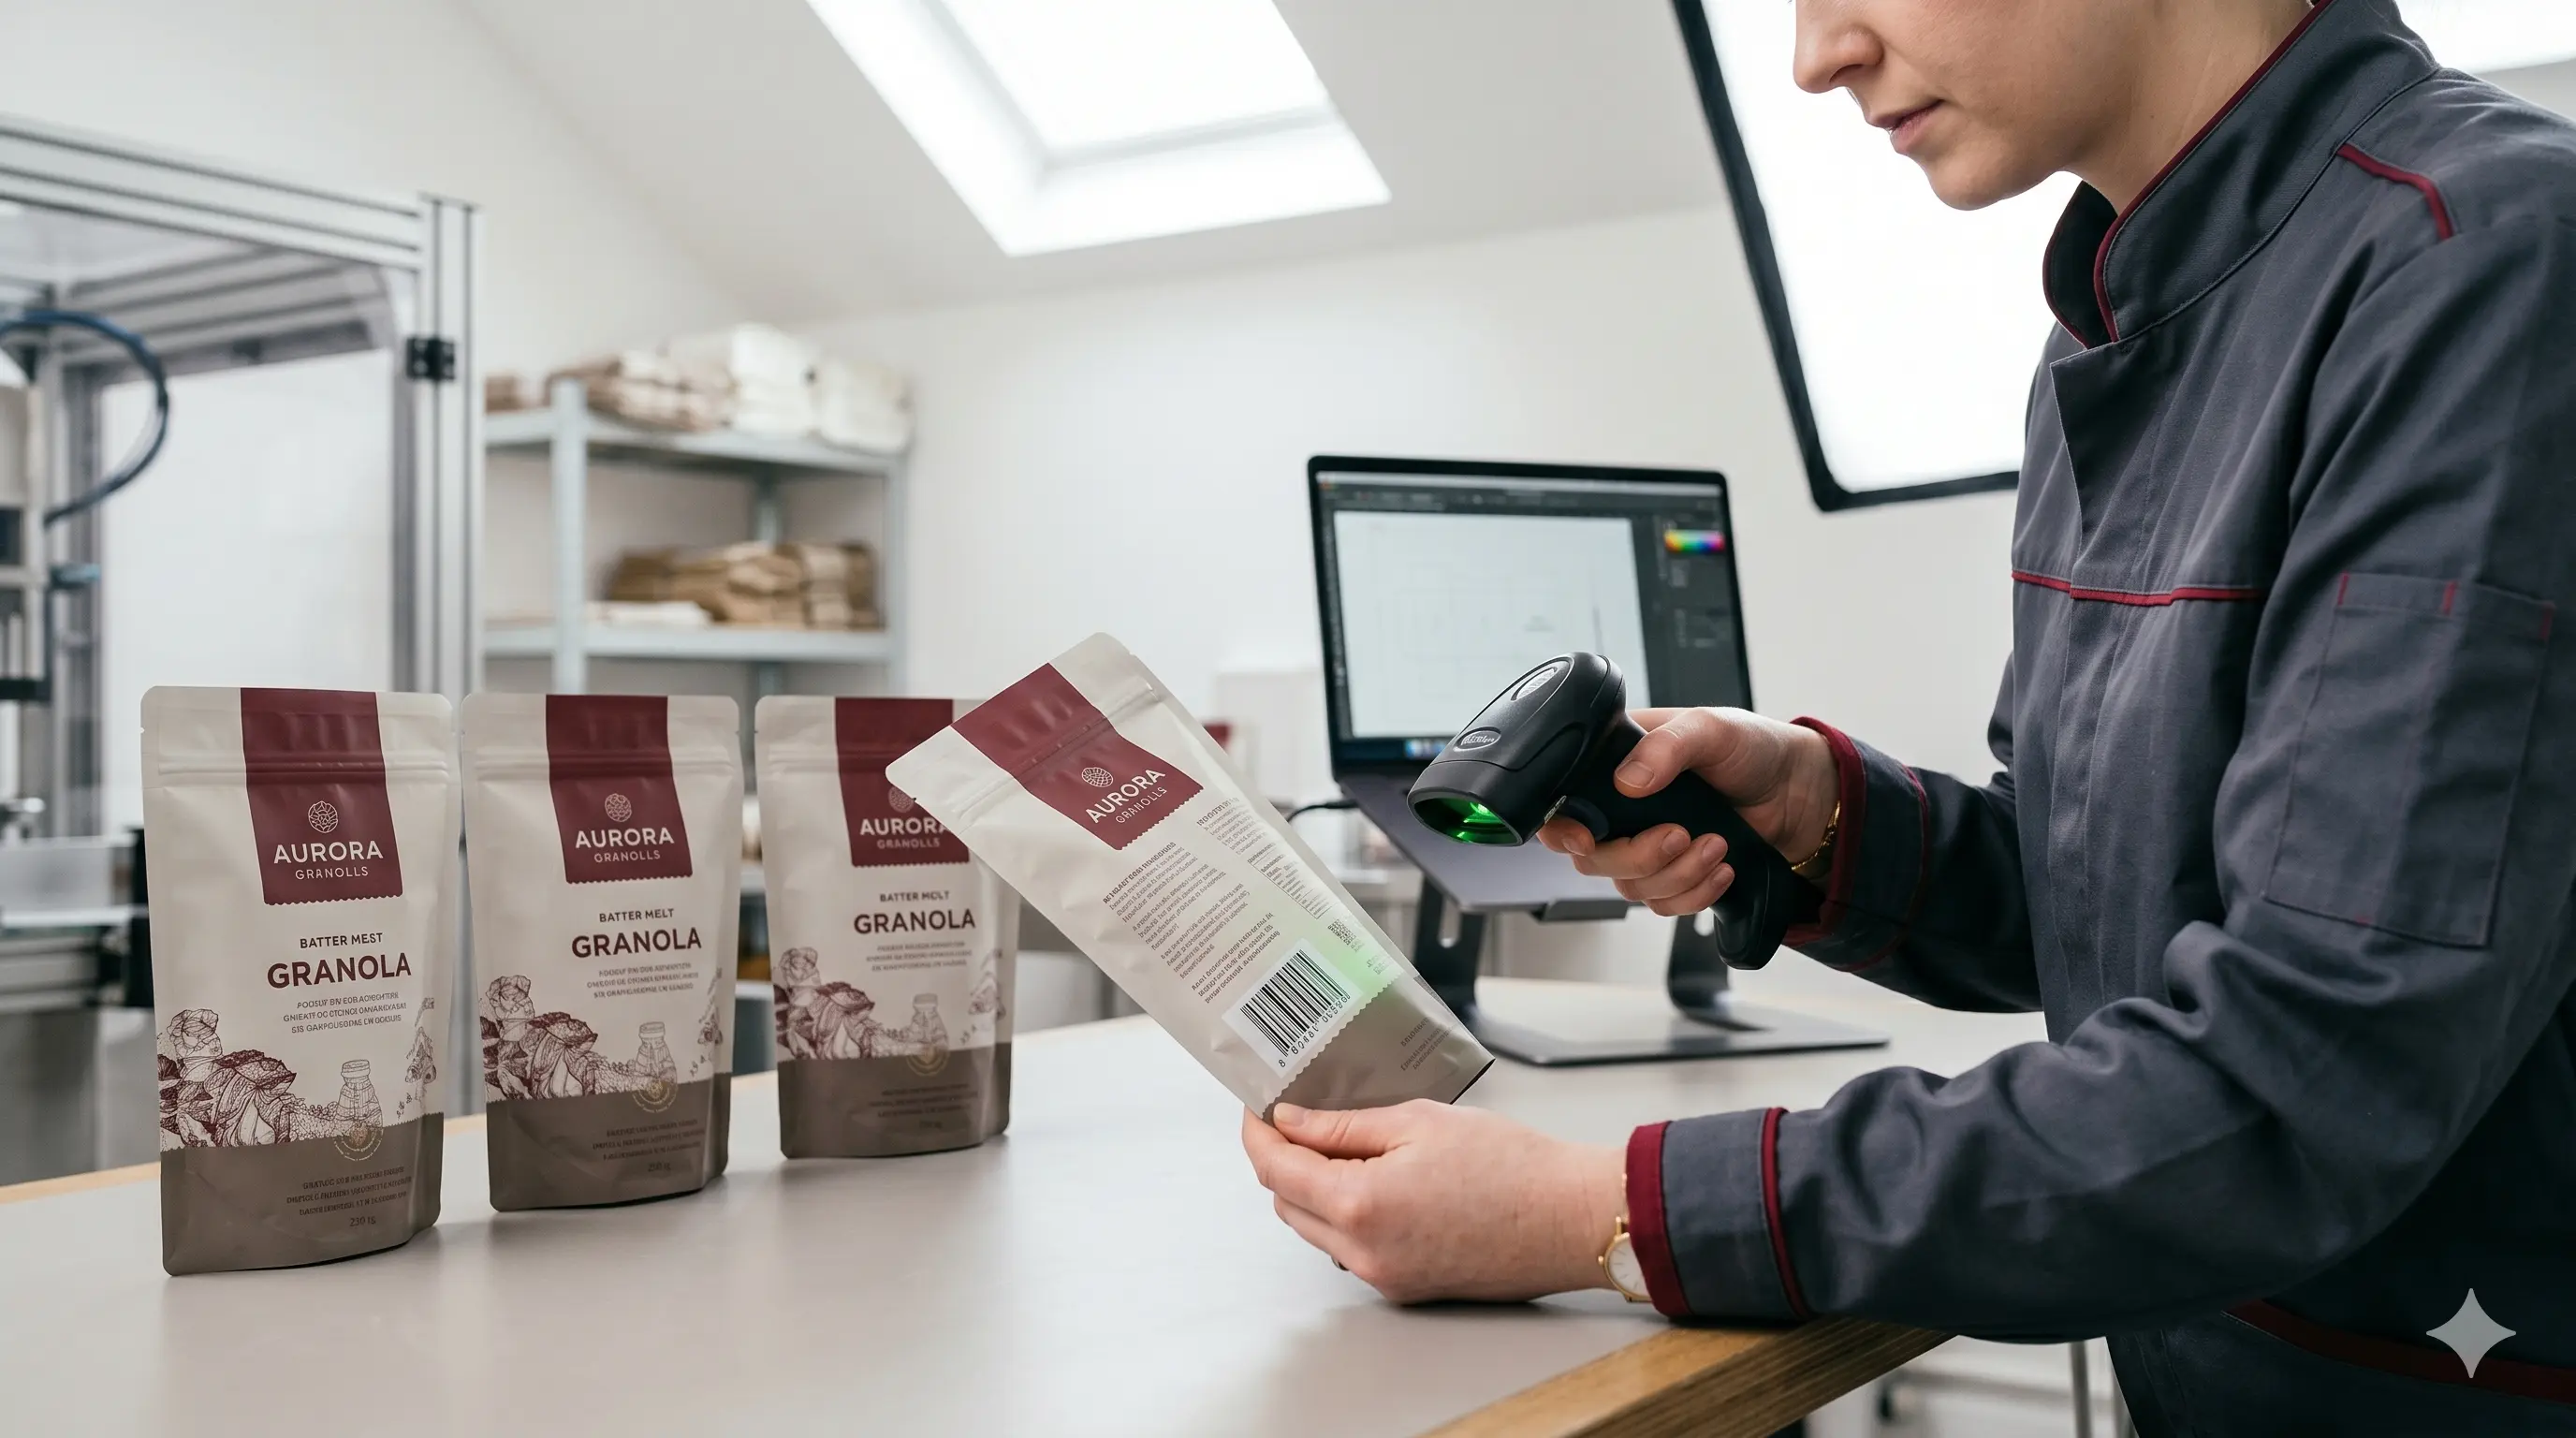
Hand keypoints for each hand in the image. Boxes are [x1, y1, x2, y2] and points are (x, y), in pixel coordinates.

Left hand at [1241, 1100, 1624, 1303]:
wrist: (1570, 1219)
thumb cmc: (1512, 1167)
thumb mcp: (1419, 1122)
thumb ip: (1344, 1125)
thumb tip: (1293, 1122)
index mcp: (1359, 1204)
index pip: (1275, 1169)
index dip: (1258, 1132)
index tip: (1259, 1107)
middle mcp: (1363, 1251)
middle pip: (1287, 1202)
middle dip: (1284, 1158)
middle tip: (1300, 1117)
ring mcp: (1383, 1276)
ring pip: (1316, 1229)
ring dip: (1314, 1189)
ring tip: (1344, 1145)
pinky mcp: (1405, 1287)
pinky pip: (1351, 1249)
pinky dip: (1347, 1214)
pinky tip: (1377, 1180)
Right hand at [1536, 708, 1836, 915]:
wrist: (1802, 793)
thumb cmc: (1756, 748)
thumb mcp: (1711, 729)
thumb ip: (1667, 747)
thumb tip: (1628, 781)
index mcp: (1618, 764)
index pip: (1563, 804)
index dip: (1563, 829)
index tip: (1584, 838)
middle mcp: (1626, 809)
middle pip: (1593, 858)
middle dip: (1637, 856)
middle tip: (1678, 835)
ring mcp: (1649, 844)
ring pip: (1630, 887)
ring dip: (1676, 874)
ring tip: (1715, 845)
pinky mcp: (1677, 874)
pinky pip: (1664, 904)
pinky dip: (1694, 893)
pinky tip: (1721, 869)